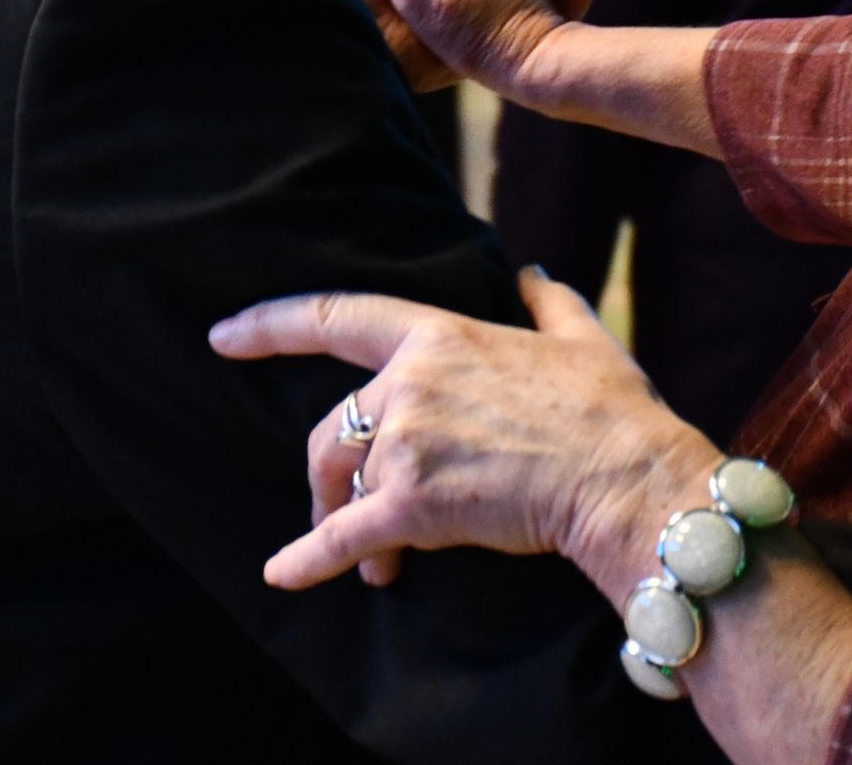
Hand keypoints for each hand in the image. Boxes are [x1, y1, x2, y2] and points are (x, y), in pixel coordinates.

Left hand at [209, 268, 715, 591]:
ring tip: (379, 559)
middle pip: (333, 428)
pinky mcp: (412, 504)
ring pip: (345, 481)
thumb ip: (549, 304)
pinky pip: (343, 536)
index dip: (272, 325)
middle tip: (345, 511)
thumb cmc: (612, 413)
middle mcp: (410, 382)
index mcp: (439, 334)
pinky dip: (308, 559)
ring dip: (345, 521)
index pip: (338, 318)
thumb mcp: (584, 341)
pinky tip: (285, 575)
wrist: (627, 481)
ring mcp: (407, 442)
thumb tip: (531, 275)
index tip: (224, 335)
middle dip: (329, 476)